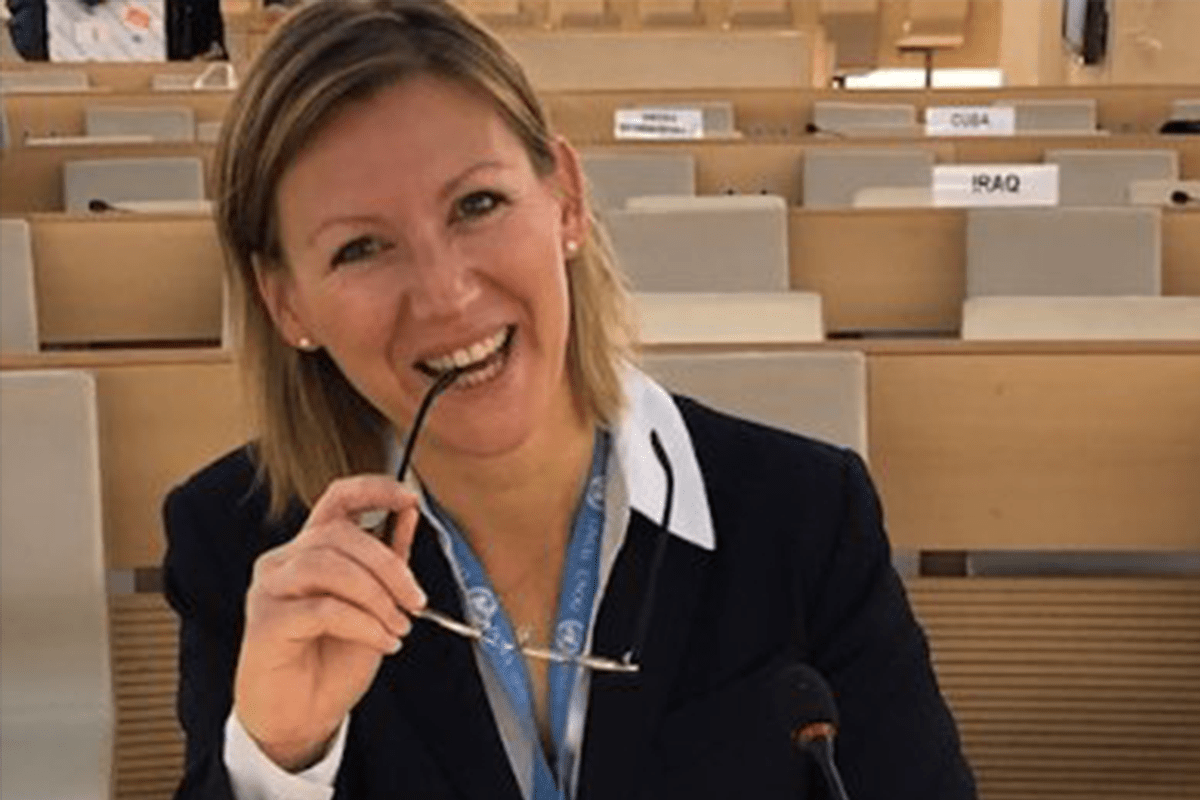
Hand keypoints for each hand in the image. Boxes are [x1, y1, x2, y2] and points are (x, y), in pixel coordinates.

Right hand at [233, 476, 425, 771]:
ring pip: (328, 566)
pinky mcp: (266, 622)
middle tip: (416, 600)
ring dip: (376, 596)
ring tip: (398, 627)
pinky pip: (322, 608)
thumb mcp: (376, 604)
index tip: (408, 498)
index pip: (336, 499)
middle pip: (340, 534)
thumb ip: (389, 559)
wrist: (301, 717)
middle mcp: (285, 561)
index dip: (372, 489)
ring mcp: (271, 589)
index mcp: (311, 549)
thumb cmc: (332, 660)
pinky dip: (363, 624)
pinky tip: (382, 642)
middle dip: (389, 565)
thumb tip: (410, 513)